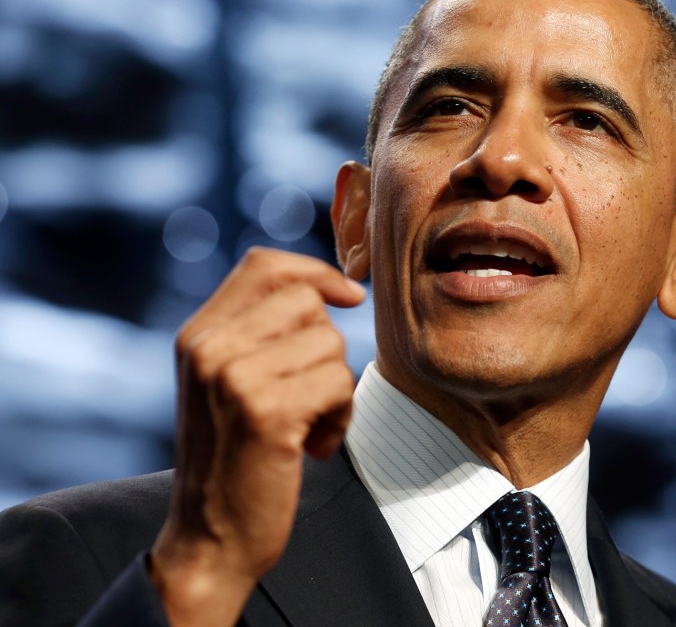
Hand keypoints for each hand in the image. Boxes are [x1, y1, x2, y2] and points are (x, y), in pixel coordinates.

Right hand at [149, 247, 365, 625]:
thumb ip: (258, 333)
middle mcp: (209, 348)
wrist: (211, 539)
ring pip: (329, 344)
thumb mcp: (228, 383)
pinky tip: (312, 446)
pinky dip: (340, 417)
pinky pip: (339, 383)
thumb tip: (331, 287)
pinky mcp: (267, 412)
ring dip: (335, 388)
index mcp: (198, 335)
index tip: (348, 296)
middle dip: (325, 347)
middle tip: (309, 394)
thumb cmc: (234, 459)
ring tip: (307, 425)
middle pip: (306, 301)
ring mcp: (234, 377)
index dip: (315, 272)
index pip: (263, 265)